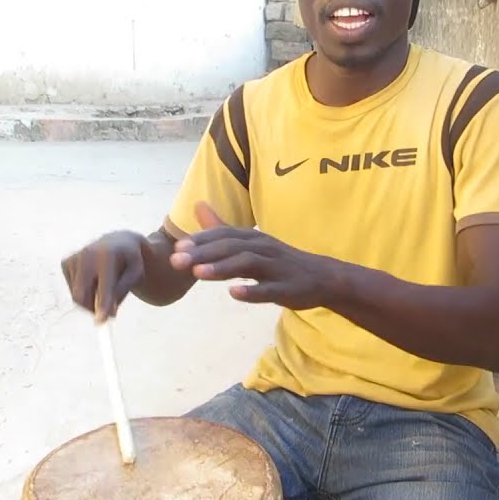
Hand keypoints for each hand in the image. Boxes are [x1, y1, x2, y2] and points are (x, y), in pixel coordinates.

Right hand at [60, 230, 148, 321]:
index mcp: (108, 255)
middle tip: (108, 314)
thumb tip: (108, 313)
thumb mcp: (136, 274)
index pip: (103, 285)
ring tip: (105, 285)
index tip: (101, 321)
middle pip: (82, 294)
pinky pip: (72, 290)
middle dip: (93, 309)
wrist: (117, 242)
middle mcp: (87, 255)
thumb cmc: (129, 261)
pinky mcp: (65, 262)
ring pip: (77, 296)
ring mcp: (73, 258)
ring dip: (91, 300)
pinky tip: (94, 278)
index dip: (102, 303)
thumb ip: (122, 292)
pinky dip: (84, 291)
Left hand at [169, 202, 338, 308]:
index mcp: (253, 238)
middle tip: (176, 262)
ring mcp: (276, 268)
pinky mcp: (287, 288)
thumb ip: (222, 226)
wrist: (322, 277)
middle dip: (203, 254)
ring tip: (198, 274)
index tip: (176, 248)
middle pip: (231, 247)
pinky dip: (252, 291)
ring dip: (222, 268)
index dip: (200, 240)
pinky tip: (234, 294)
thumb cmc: (280, 261)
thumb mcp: (251, 242)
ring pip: (248, 264)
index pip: (224, 234)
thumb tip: (197, 205)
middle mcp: (264, 248)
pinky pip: (269, 290)